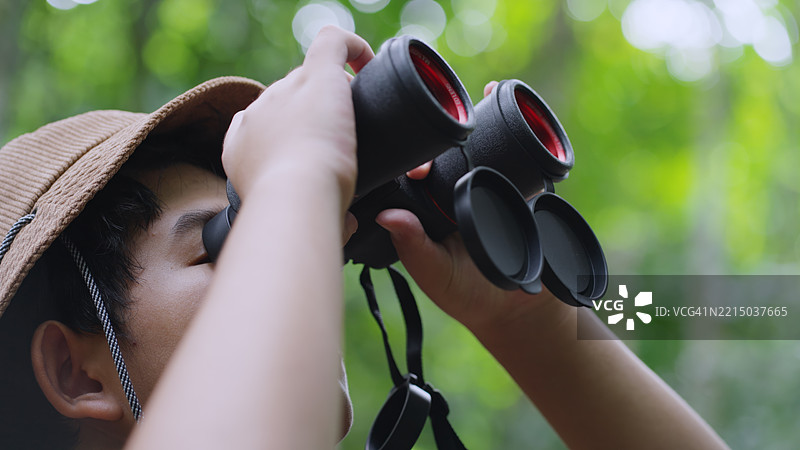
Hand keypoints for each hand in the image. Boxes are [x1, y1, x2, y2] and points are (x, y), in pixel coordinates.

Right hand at [221, 26, 373, 210]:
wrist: (292, 198)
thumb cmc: (297, 218)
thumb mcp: (296, 216)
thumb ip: (325, 220)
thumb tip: (347, 226)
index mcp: (241, 146)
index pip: (264, 125)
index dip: (290, 135)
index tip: (311, 158)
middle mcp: (258, 113)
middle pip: (292, 101)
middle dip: (318, 117)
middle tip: (346, 145)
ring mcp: (285, 91)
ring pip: (313, 80)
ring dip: (337, 97)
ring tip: (360, 124)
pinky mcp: (316, 76)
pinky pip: (332, 42)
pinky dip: (354, 48)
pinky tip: (370, 66)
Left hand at [378, 81, 569, 335]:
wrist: (524, 308)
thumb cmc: (470, 294)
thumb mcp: (437, 273)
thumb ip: (415, 248)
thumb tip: (386, 215)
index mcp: (425, 207)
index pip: (411, 173)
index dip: (408, 161)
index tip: (416, 167)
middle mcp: (452, 188)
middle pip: (442, 148)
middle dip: (438, 129)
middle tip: (441, 121)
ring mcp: (485, 182)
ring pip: (475, 140)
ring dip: (472, 115)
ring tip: (471, 95)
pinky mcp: (518, 181)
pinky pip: (513, 144)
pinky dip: (508, 117)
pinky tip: (499, 94)